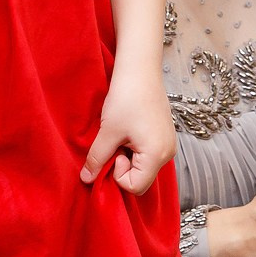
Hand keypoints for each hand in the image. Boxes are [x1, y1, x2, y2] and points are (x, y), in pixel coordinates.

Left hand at [81, 75, 176, 196]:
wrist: (140, 70)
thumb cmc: (126, 98)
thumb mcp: (108, 132)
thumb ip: (97, 159)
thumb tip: (86, 180)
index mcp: (157, 155)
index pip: (135, 187)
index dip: (118, 174)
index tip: (113, 151)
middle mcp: (168, 154)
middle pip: (141, 179)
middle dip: (122, 168)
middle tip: (114, 144)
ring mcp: (169, 145)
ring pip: (143, 167)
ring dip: (128, 158)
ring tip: (120, 136)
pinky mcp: (165, 136)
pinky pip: (148, 156)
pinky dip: (135, 150)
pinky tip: (128, 132)